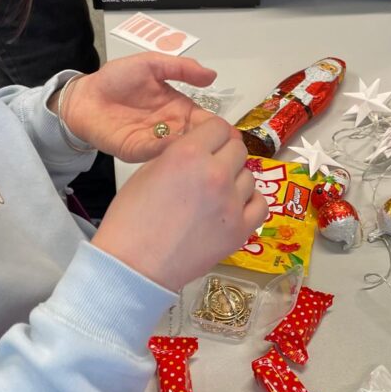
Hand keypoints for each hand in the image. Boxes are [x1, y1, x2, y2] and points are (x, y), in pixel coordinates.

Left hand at [57, 53, 219, 162]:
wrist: (86, 95)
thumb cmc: (117, 79)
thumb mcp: (152, 64)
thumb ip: (181, 68)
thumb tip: (212, 75)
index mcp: (179, 108)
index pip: (206, 122)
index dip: (220, 129)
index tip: (232, 136)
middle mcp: (171, 128)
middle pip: (197, 140)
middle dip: (211, 147)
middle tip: (225, 152)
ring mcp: (154, 142)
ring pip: (179, 151)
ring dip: (191, 153)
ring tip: (204, 153)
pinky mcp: (136, 151)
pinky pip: (155, 153)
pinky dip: (166, 152)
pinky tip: (175, 149)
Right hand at [92, 117, 266, 290]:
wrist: (135, 264)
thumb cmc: (131, 219)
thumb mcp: (147, 171)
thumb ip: (177, 153)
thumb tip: (198, 147)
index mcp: (188, 153)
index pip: (218, 127)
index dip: (211, 133)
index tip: (207, 141)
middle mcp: (216, 173)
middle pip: (237, 149)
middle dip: (224, 153)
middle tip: (211, 167)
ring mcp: (232, 203)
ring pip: (249, 176)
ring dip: (235, 179)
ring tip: (217, 193)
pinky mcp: (240, 230)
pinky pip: (260, 205)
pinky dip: (249, 202)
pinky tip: (235, 206)